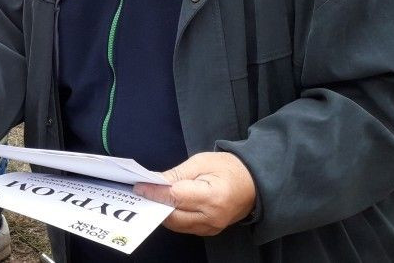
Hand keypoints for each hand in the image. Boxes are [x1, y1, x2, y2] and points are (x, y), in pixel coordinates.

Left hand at [133, 151, 256, 235]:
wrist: (254, 183)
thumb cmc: (229, 168)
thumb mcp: (201, 162)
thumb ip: (177, 174)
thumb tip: (154, 182)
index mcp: (212, 196)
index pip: (175, 197)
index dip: (154, 192)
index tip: (140, 186)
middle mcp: (212, 217)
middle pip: (173, 215)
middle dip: (155, 203)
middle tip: (142, 191)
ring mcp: (211, 227)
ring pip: (176, 224)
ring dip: (161, 211)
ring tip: (151, 196)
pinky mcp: (209, 231)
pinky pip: (184, 226)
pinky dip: (172, 215)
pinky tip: (165, 203)